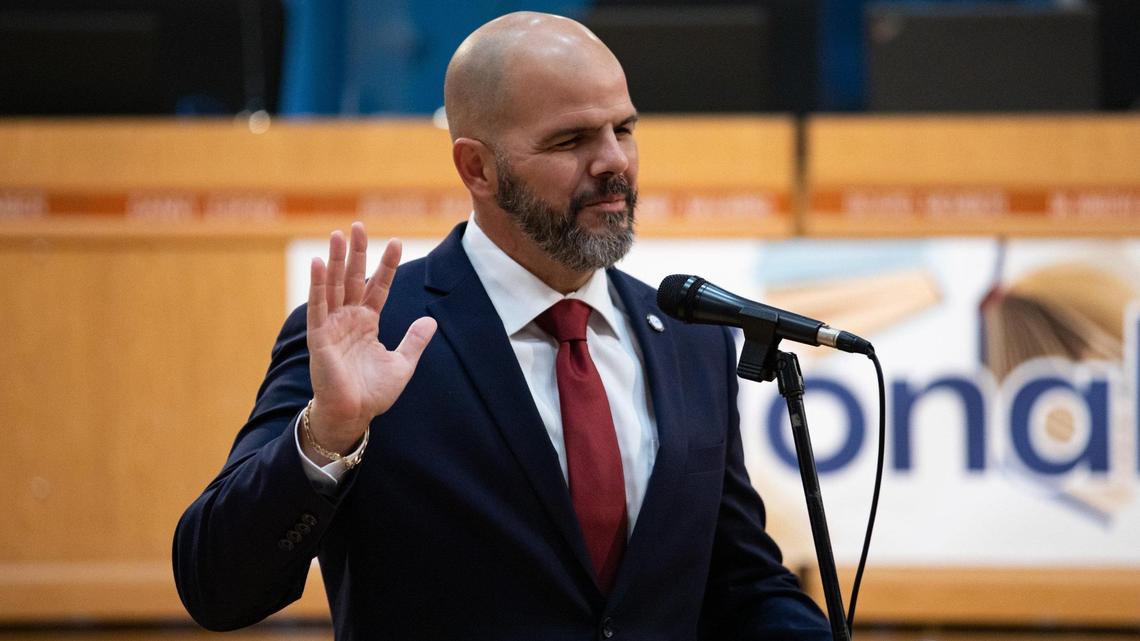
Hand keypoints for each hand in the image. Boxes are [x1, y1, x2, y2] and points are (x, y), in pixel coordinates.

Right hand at [304, 222, 436, 459]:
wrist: (354, 415)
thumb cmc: (373, 392)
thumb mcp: (402, 364)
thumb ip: (414, 341)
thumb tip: (431, 321)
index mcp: (367, 322)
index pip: (378, 287)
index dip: (386, 265)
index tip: (396, 241)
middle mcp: (349, 319)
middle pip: (352, 278)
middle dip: (356, 252)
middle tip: (357, 224)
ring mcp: (332, 325)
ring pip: (334, 286)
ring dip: (334, 260)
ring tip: (337, 234)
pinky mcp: (319, 337)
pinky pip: (318, 307)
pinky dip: (317, 285)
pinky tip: (317, 264)